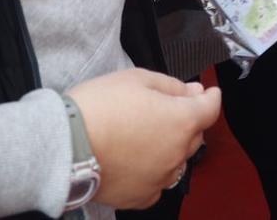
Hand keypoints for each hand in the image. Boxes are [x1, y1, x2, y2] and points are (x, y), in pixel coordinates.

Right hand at [67, 69, 222, 208]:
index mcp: (181, 121)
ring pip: (177, 160)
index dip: (210, 97)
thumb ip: (173, 86)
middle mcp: (177, 153)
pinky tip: (135, 159)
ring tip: (143, 135)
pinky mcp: (141, 196)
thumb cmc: (98, 108)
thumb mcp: (138, 79)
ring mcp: (160, 177)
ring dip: (170, 147)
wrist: (66, 145)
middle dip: (187, 120)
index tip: (207, 93)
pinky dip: (153, 171)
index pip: (210, 109)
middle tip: (164, 109)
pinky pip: (157, 182)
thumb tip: (194, 92)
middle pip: (194, 135)